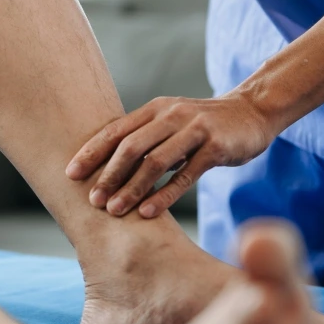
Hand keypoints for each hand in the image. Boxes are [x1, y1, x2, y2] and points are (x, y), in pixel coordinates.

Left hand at [66, 94, 277, 218]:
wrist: (252, 112)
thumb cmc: (204, 124)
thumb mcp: (171, 123)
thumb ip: (145, 138)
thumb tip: (108, 166)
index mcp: (155, 109)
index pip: (115, 130)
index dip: (91, 152)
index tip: (70, 174)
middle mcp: (171, 115)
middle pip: (131, 146)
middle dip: (108, 175)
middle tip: (92, 200)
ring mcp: (195, 130)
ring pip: (155, 161)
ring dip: (132, 188)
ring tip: (114, 210)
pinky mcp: (216, 147)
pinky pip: (185, 175)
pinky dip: (164, 195)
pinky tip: (148, 213)